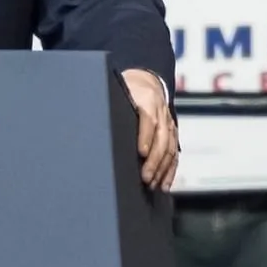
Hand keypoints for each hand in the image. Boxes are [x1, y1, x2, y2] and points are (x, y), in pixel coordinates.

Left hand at [122, 68, 177, 190]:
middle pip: (161, 138)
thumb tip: (91, 126)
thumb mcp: (118, 92)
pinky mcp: (172, 132)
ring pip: (169, 148)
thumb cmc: (127, 89)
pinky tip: (164, 183)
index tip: (141, 153)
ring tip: (153, 185)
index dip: (145, 137)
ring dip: (162, 168)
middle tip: (145, 178)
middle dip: (154, 160)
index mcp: (146, 99)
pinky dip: (170, 170)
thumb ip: (110, 108)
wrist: (147, 81)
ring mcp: (168, 122)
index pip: (148, 119)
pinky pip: (174, 152)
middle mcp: (161, 111)